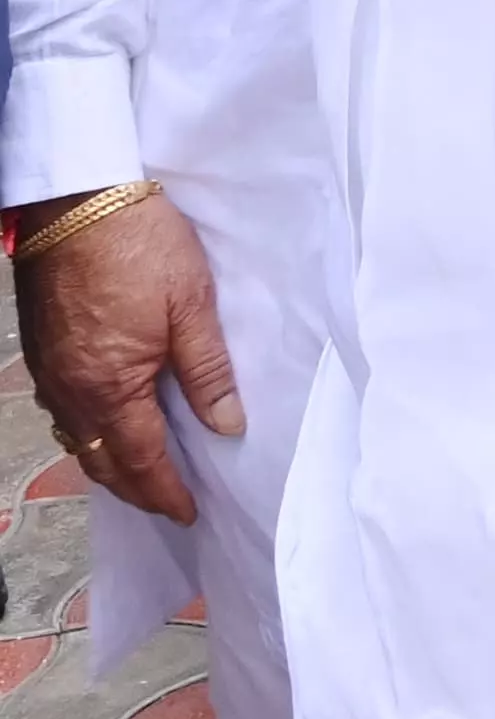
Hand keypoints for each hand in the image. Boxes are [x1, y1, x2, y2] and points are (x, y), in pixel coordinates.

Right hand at [10, 192, 239, 526]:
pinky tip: (108, 427)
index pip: (141, 460)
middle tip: (168, 505)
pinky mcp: (44, 352)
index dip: (166, 492)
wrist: (78, 204)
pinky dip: (88, 432)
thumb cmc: (140, 247)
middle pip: (102, 461)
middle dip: (136, 490)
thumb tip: (227, 425)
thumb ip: (208, 371)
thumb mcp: (191, 305)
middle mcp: (72, 391)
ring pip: (79, 439)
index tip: (188, 513)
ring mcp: (51, 374)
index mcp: (111, 387)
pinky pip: (64, 413)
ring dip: (109, 464)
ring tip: (143, 476)